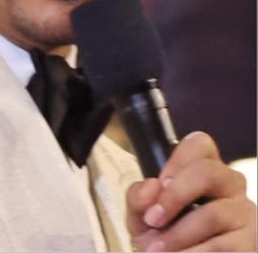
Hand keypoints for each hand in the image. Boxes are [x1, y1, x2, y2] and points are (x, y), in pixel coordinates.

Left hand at [126, 132, 255, 250]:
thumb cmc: (160, 235)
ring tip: (156, 250)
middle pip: (208, 171)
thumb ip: (138, 197)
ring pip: (213, 214)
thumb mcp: (141, 215)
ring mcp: (244, 213)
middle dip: (175, 196)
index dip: (177, 161)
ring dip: (178, 235)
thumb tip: (152, 186)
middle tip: (152, 220)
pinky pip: (222, 246)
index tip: (159, 185)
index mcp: (202, 171)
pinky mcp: (250, 242)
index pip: (200, 144)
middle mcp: (228, 185)